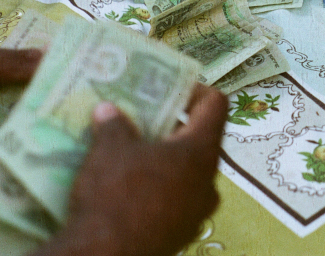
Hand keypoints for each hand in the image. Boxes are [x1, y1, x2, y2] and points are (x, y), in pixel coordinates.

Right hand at [39, 85, 227, 255]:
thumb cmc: (115, 193)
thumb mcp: (109, 149)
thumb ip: (114, 124)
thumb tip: (108, 109)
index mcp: (201, 150)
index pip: (216, 105)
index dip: (196, 90)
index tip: (170, 90)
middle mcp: (209, 180)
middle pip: (201, 141)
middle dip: (174, 129)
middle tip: (145, 122)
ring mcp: (198, 211)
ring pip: (189, 175)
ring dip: (166, 163)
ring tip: (134, 157)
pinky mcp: (182, 233)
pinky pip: (177, 202)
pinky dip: (160, 191)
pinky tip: (131, 192)